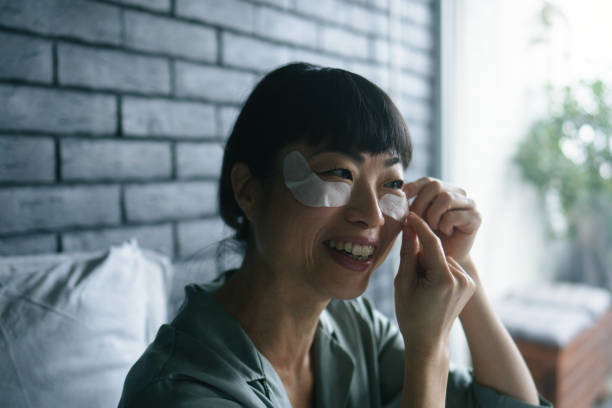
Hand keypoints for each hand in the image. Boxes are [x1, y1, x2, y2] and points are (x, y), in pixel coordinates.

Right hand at [394, 212, 476, 351]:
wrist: (429, 341)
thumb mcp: (403, 283)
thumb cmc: (410, 314)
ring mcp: (469, 282)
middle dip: (421, 256)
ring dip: (429, 264)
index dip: (419, 226)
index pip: (432, 242)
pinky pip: (450, 267)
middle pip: (436, 252)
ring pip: (442, 259)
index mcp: (444, 279)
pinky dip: (438, 270)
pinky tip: (431, 287)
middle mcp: (462, 278)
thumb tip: (408, 227)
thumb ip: (408, 253)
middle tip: (411, 278)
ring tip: (421, 286)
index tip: (409, 214)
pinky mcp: (470, 284)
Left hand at [403, 177, 480, 265]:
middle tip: (415, 221)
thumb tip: (399, 193)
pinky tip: (446, 233)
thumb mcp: (415, 220)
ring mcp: (469, 204)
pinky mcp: (476, 217)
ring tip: (432, 228)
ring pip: (445, 198)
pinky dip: (444, 226)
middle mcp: (458, 193)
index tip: (402, 199)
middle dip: (420, 204)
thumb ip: (410, 206)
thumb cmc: (427, 239)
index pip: (427, 181)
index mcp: (443, 190)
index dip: (413, 188)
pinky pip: (453, 215)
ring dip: (432, 215)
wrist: (444, 262)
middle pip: (435, 186)